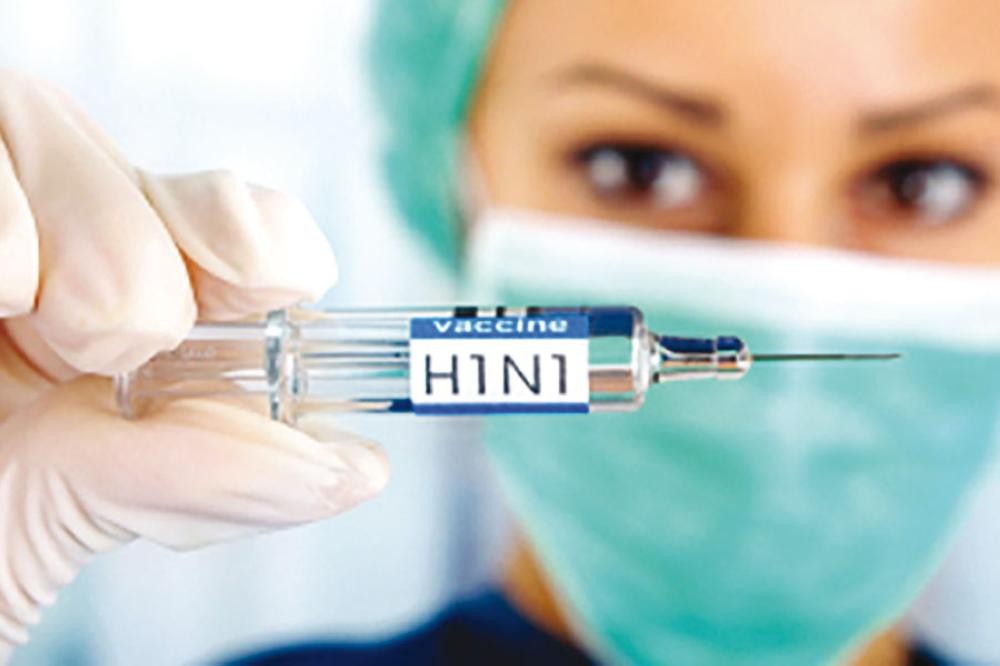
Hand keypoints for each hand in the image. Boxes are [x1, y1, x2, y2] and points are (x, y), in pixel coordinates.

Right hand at [0, 70, 388, 660]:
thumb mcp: (86, 502)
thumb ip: (217, 478)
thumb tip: (359, 470)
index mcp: (134, 302)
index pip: (241, 225)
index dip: (265, 239)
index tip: (270, 282)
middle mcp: (62, 232)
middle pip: (159, 176)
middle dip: (157, 272)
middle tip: (107, 344)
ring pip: (60, 130)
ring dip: (80, 252)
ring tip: (29, 321)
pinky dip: (2, 228)